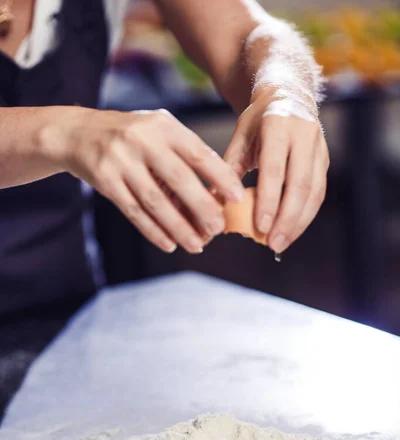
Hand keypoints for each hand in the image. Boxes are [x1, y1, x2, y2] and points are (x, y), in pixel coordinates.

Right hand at [47, 107, 243, 253]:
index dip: (220, 177)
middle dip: (203, 208)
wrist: (77, 133)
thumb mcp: (157, 130)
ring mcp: (121, 161)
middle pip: (179, 180)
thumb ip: (184, 153)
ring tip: (197, 245)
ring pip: (156, 202)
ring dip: (179, 227)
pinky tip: (169, 244)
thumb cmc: (130, 136)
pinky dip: (153, 231)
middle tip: (218, 229)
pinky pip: (134, 212)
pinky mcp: (105, 181)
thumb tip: (218, 191)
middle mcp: (142, 140)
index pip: (198, 154)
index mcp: (163, 125)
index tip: (237, 198)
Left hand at [224, 91, 329, 252]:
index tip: (259, 228)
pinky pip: (318, 192)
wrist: (288, 94)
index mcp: (278, 125)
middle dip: (287, 219)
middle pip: (300, 184)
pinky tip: (291, 231)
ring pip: (314, 192)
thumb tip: (214, 203)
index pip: (274, 169)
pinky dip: (306, 215)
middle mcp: (304, 135)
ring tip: (281, 243)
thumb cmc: (257, 120)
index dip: (268, 201)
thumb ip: (229, 167)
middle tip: (273, 245)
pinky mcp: (325, 160)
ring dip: (299, 222)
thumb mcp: (239, 136)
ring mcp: (319, 147)